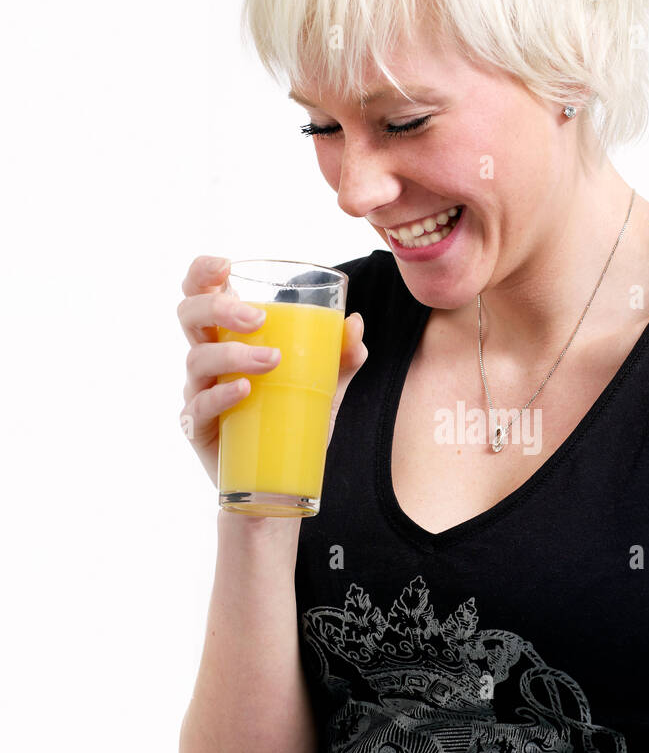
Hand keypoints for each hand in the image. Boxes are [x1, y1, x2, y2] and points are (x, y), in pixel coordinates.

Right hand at [177, 256, 367, 489]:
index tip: (225, 265)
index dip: (202, 272)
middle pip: (189, 316)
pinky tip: (244, 391)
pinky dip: (221, 395)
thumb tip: (355, 325)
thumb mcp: (324, 388)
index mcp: (228, 337)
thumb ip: (341, 358)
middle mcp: (206, 359)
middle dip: (218, 307)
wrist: (275, 486)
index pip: (200, 292)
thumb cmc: (291, 422)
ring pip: (196, 359)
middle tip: (257, 319)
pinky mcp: (196, 428)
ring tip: (271, 362)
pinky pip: (199, 405)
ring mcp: (198, 392)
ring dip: (233, 354)